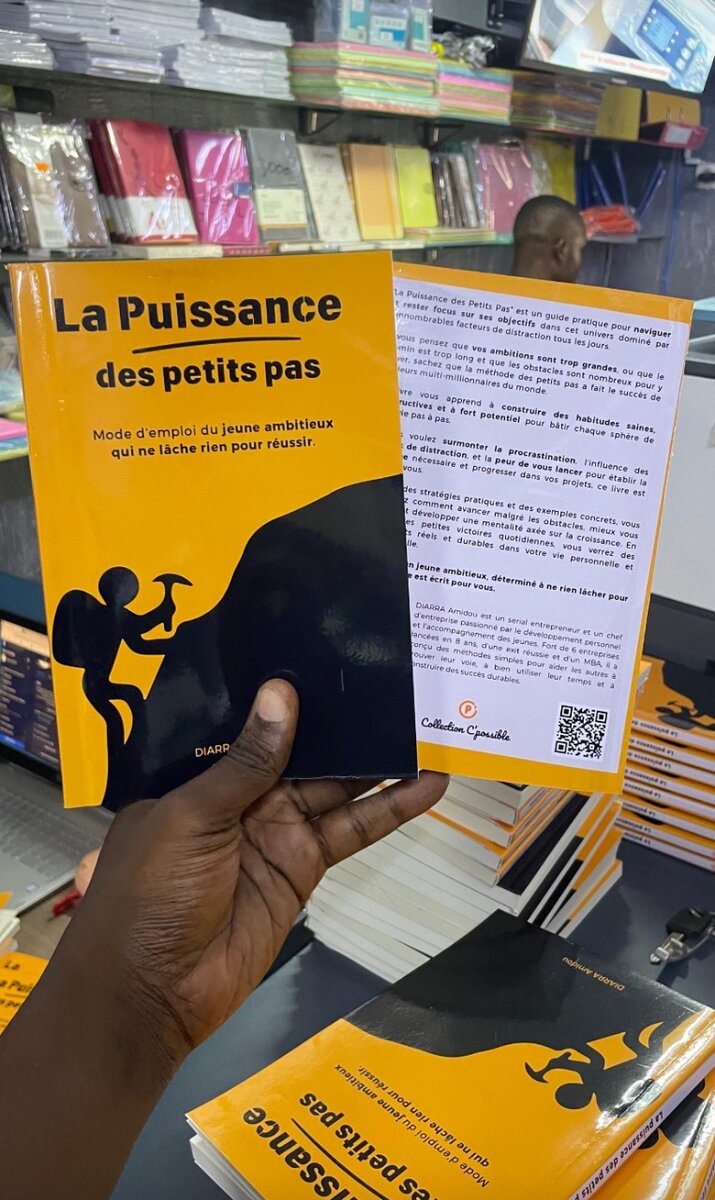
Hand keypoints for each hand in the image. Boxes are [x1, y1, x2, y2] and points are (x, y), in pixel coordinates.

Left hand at [70, 679, 446, 1070]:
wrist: (153, 993)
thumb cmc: (151, 893)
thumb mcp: (192, 818)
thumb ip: (246, 762)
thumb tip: (282, 693)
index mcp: (199, 773)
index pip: (250, 723)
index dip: (288, 693)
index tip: (330, 653)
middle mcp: (240, 795)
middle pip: (302, 750)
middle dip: (343, 720)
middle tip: (396, 678)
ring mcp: (276, 830)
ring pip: (336, 786)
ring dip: (378, 761)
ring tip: (426, 723)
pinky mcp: (304, 866)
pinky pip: (351, 830)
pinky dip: (390, 810)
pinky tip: (429, 786)